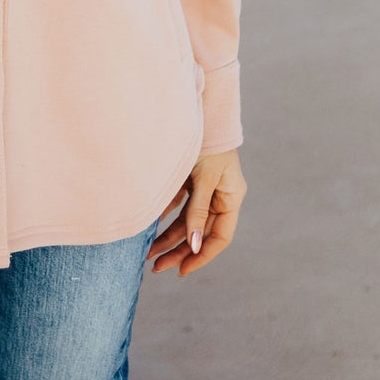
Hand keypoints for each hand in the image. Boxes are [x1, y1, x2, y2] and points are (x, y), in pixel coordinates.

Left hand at [148, 148, 245, 276]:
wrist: (200, 108)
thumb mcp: (204, 178)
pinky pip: (178, 203)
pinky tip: (150, 225)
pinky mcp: (190, 178)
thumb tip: (195, 245)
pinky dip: (165, 214)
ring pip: (187, 220)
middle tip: (157, 267)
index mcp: (231, 198)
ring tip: (148, 253)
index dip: (202, 256)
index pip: (219, 237)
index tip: (181, 270)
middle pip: (200, 232)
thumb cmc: (207, 142)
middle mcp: (219, 195)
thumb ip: (198, 211)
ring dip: (168, 236)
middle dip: (179, 251)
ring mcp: (204, 186)